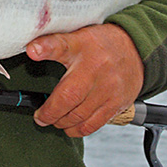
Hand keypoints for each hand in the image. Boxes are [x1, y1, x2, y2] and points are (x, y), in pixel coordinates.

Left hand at [26, 23, 143, 136]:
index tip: (32, 51)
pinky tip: (70, 126)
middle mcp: (96, 68)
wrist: (135, 50)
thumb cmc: (100, 45)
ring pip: (79, 115)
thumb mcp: (76, 37)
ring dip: (62, 122)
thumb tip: (31, 50)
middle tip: (40, 116)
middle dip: (50, 112)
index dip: (44, 47)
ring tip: (54, 120)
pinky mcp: (117, 104)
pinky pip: (93, 124)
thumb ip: (53, 44)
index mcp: (82, 46)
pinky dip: (78, 129)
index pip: (61, 44)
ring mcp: (108, 88)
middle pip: (68, 96)